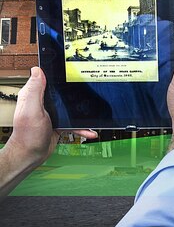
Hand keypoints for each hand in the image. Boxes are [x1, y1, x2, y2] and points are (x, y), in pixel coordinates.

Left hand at [1, 67, 96, 197]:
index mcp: (34, 96)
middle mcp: (43, 103)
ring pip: (71, 107)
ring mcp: (52, 113)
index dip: (59, 74)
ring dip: (82, 112)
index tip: (73, 71)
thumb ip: (34, 91)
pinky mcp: (59, 123)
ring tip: (93, 114)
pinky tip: (90, 130)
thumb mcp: (31, 110)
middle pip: (63, 92)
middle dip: (77, 93)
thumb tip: (37, 70)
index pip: (47, 79)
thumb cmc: (28, 136)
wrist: (31, 155)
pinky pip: (74, 122)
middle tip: (89, 91)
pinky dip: (82, 127)